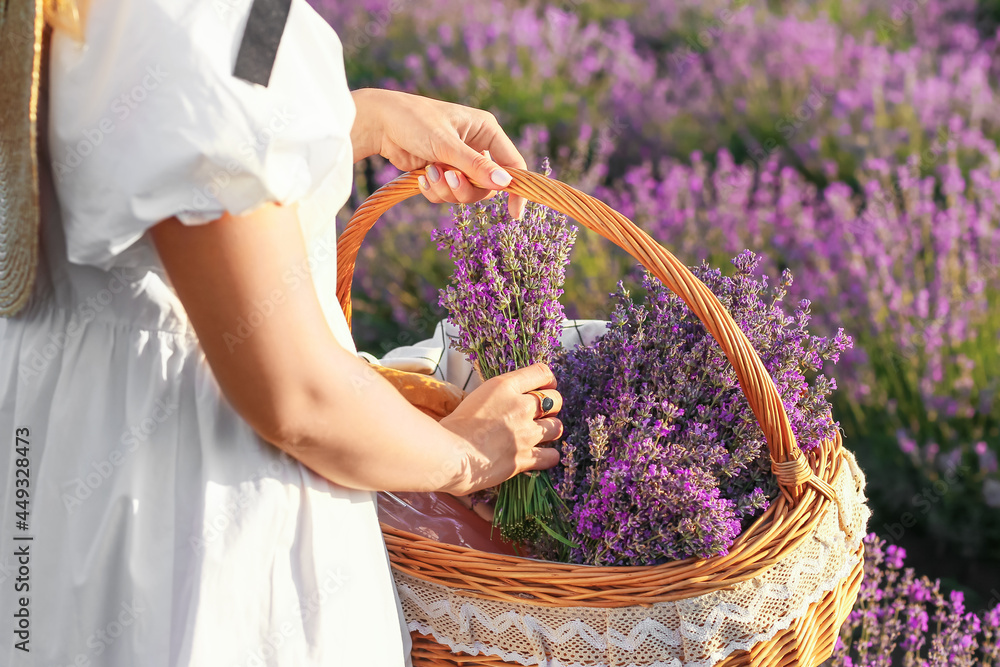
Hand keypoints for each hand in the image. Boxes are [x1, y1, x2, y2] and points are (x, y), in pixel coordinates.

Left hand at [351, 88, 527, 218]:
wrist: (379, 123)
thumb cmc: (414, 121)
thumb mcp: (446, 144)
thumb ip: (474, 166)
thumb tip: (504, 183)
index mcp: (486, 130)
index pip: (513, 164)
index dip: (515, 189)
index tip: (514, 215)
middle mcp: (476, 146)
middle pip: (488, 186)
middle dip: (466, 188)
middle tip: (449, 179)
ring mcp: (459, 161)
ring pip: (466, 193)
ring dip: (446, 190)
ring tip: (429, 174)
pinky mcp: (442, 172)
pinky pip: (447, 194)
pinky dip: (434, 191)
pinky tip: (420, 177)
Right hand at [438, 363, 562, 494]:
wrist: (448, 455)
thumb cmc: (451, 427)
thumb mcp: (474, 398)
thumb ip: (497, 396)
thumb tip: (508, 400)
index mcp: (505, 386)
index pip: (542, 372)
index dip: (548, 380)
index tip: (546, 387)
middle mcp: (520, 406)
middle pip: (556, 399)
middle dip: (551, 406)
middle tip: (542, 414)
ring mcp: (525, 433)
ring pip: (557, 427)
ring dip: (550, 430)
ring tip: (540, 435)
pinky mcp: (524, 458)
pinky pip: (552, 456)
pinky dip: (548, 456)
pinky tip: (540, 456)